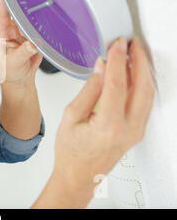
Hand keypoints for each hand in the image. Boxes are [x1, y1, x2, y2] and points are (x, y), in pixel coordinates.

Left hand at [0, 0, 42, 87]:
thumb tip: (33, 43)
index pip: (2, 13)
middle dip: (21, 1)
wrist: (20, 81)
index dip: (3, 1)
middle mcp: (12, 29)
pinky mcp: (34, 36)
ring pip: (29, 16)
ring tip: (42, 2)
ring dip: (35, 11)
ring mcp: (23, 32)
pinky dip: (43, 21)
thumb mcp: (14, 62)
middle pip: (16, 10)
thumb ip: (24, 52)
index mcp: (2, 33)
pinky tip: (48, 17)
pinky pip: (39, 25)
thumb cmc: (9, 72)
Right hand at [53, 36, 154, 191]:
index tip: (116, 45)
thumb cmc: (71, 151)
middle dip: (138, 61)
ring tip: (135, 54)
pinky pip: (145, 103)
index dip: (117, 60)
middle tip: (131, 44)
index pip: (117, 83)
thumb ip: (89, 89)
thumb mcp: (71, 116)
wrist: (78, 175)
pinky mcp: (137, 131)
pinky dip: (141, 84)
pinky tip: (134, 74)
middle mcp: (128, 129)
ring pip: (148, 94)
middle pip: (141, 86)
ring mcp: (136, 131)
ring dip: (142, 71)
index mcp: (108, 125)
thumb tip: (101, 68)